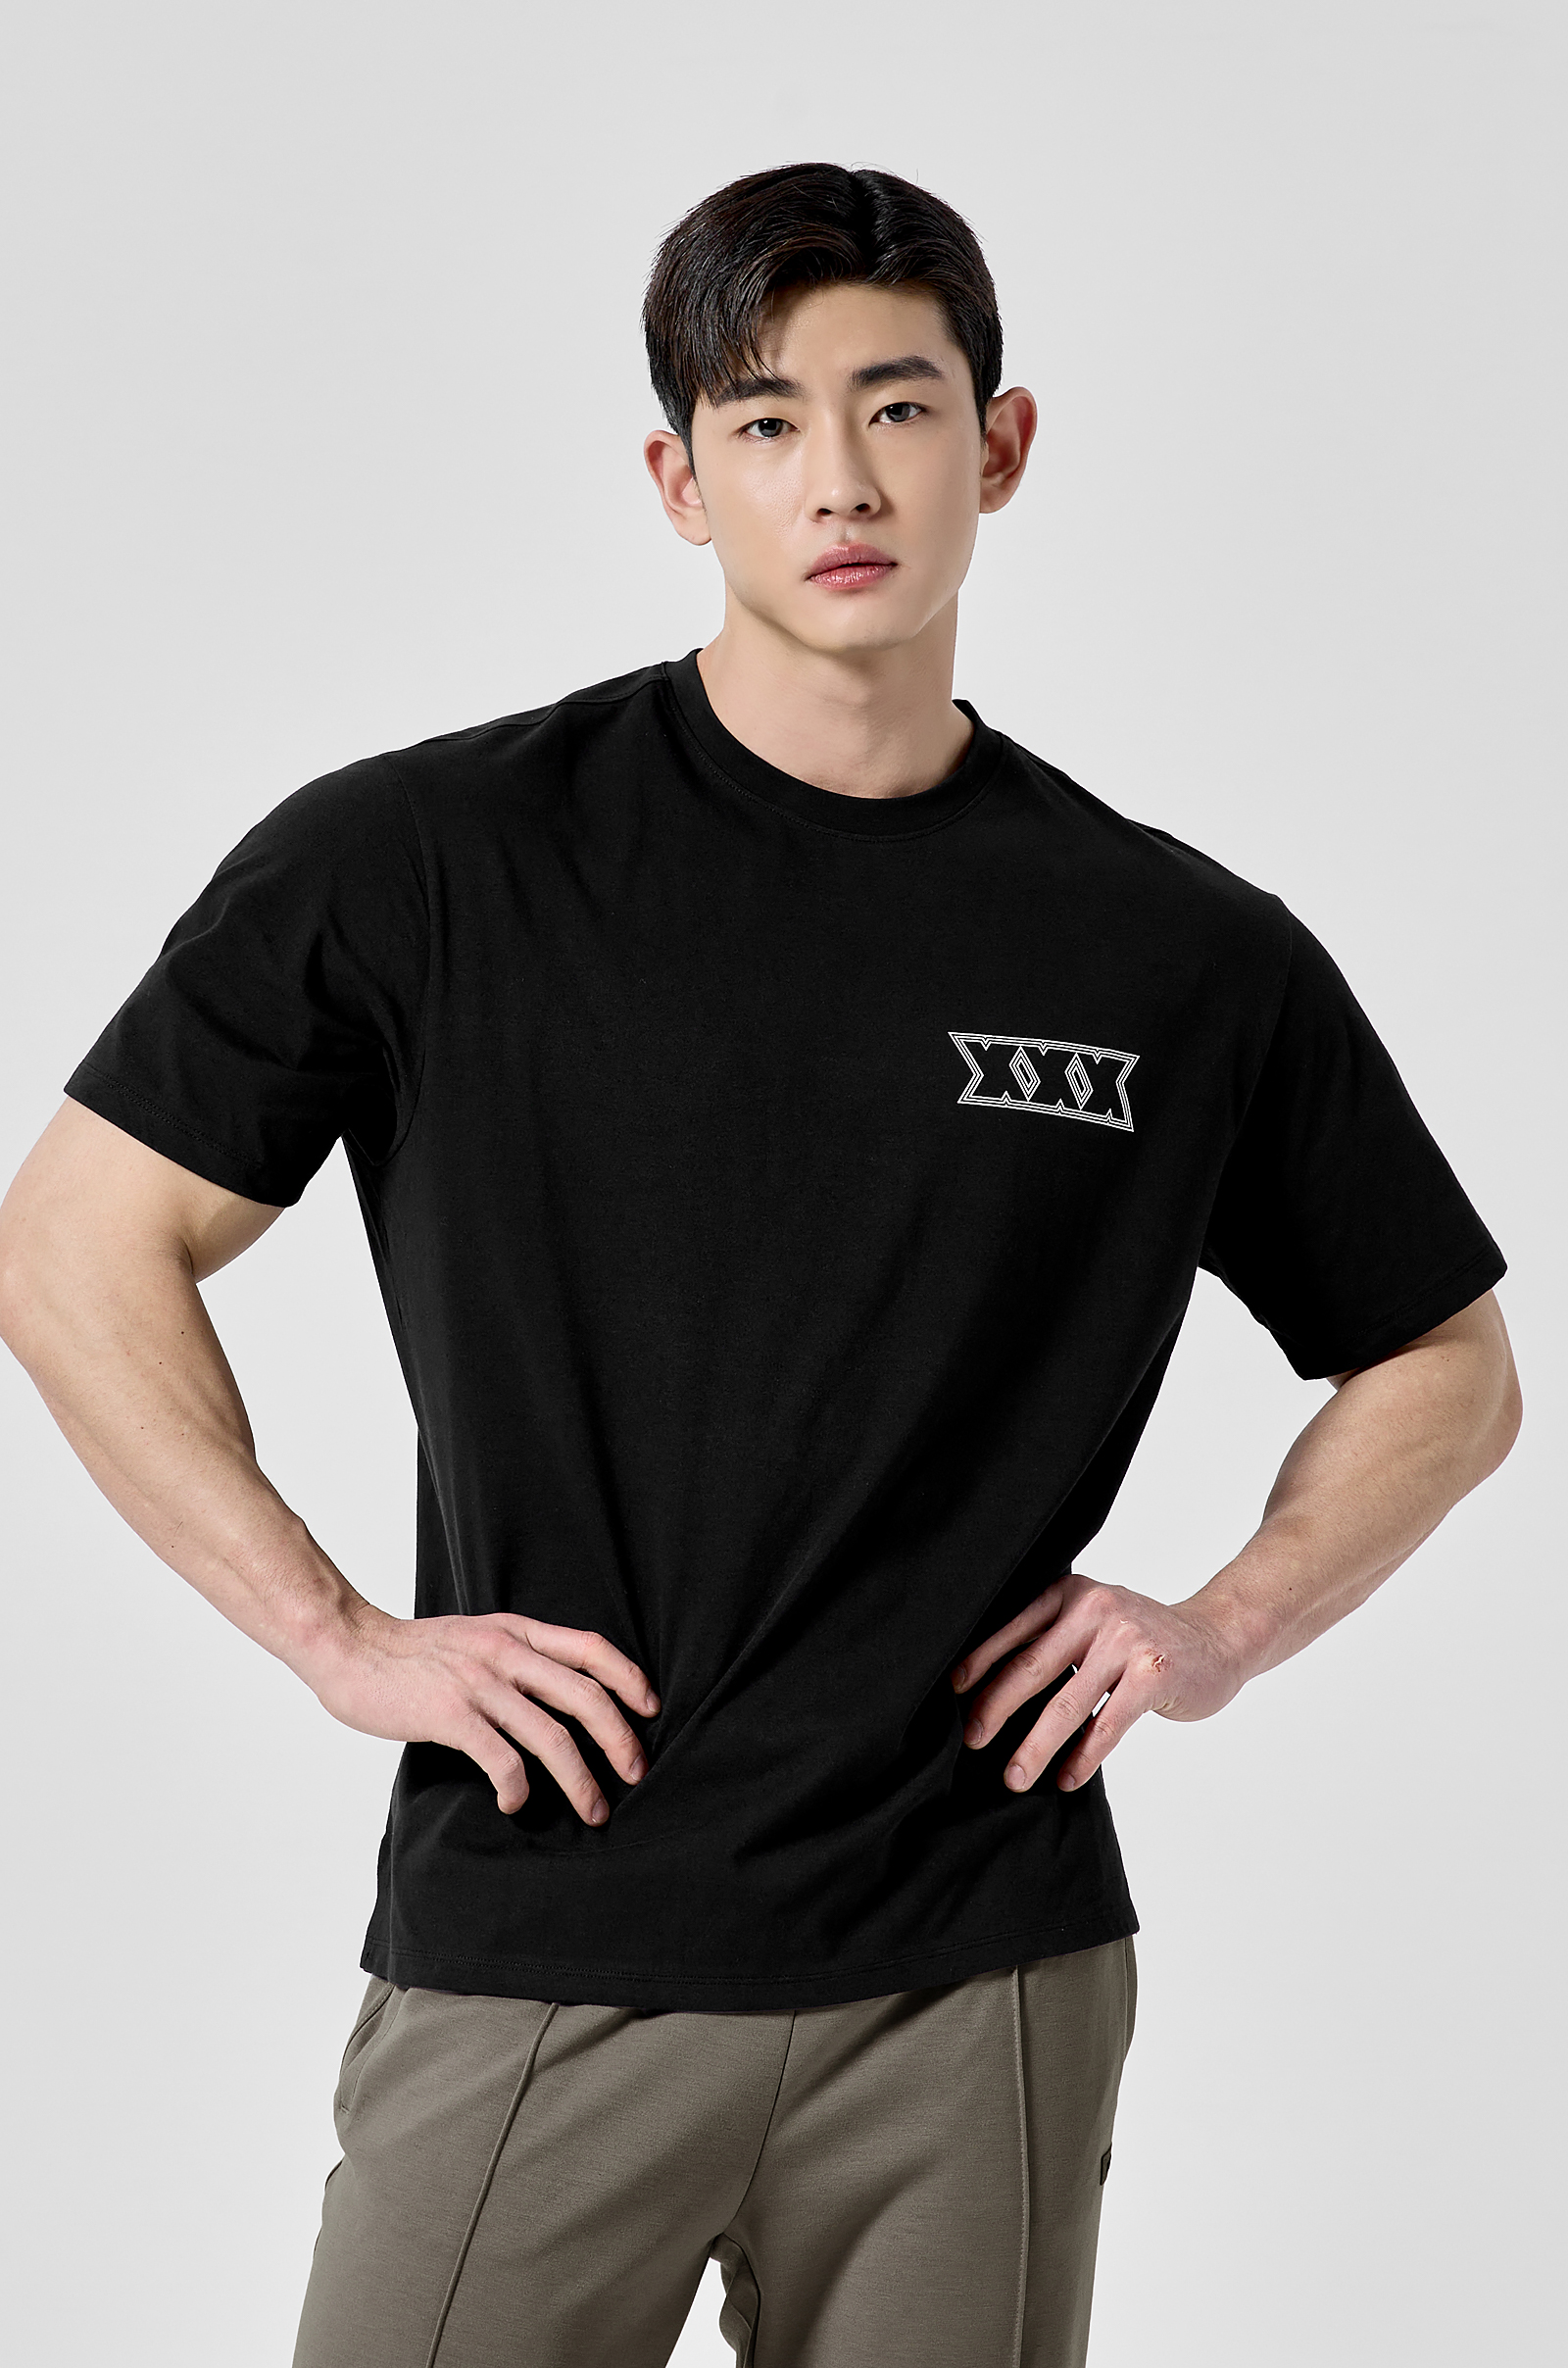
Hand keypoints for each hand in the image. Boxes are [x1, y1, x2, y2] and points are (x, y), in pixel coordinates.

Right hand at [302, 1601, 659, 1823]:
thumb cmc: (412, 1652)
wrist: (349, 1646)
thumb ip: (515, 1657)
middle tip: (636, 1773)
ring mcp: (479, 1684)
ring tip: (593, 1809)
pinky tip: (517, 1804)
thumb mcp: (476, 1637)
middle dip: (620, 1740)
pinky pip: (502, 1759)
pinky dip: (518, 1789)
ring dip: (581, 1779)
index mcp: (515, 1632)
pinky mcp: (450, 1715)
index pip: (590, 1647)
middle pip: (584, 1696)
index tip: (650, 1709)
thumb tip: (557, 1694)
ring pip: (551, 1736)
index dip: (628, 1678)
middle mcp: (505, 1653)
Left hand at [950, 1570, 1247, 1793]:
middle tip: (972, 1742)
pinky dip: (1083, 1757)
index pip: (1013, 1631)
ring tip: (1015, 1777)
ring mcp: (1126, 1640)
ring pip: (1067, 1704)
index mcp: (1070, 1593)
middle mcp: (1094, 1608)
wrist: (1218, 1638)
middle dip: (996, 1710)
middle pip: (1031, 1668)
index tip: (952, 1696)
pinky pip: (1108, 1724)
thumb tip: (992, 1691)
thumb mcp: (1095, 1620)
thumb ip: (1054, 1640)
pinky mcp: (1154, 1672)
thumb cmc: (1144, 1639)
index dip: (979, 1665)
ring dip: (1035, 1747)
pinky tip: (1067, 1778)